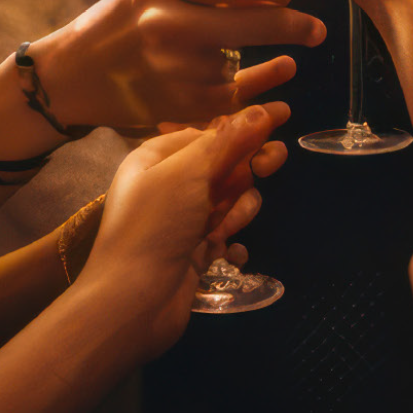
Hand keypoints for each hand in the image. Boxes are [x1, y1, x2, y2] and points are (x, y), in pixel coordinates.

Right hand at [30, 0, 324, 129]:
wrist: (73, 75)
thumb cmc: (120, 21)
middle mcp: (169, 24)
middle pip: (257, 22)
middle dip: (296, 26)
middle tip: (316, 29)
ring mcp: (175, 69)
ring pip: (243, 61)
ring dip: (259, 59)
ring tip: (272, 58)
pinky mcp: (181, 105)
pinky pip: (235, 95)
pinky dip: (252, 87)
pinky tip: (270, 79)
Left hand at [78, 103, 289, 357]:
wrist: (132, 302)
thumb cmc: (154, 225)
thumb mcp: (188, 172)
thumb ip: (227, 141)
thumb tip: (262, 110)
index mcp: (157, 157)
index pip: (208, 132)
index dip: (243, 125)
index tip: (281, 118)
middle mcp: (168, 185)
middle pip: (222, 165)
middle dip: (247, 167)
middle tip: (271, 165)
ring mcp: (182, 220)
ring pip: (229, 200)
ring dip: (237, 210)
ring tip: (224, 230)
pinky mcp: (193, 252)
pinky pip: (225, 234)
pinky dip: (230, 241)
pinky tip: (226, 253)